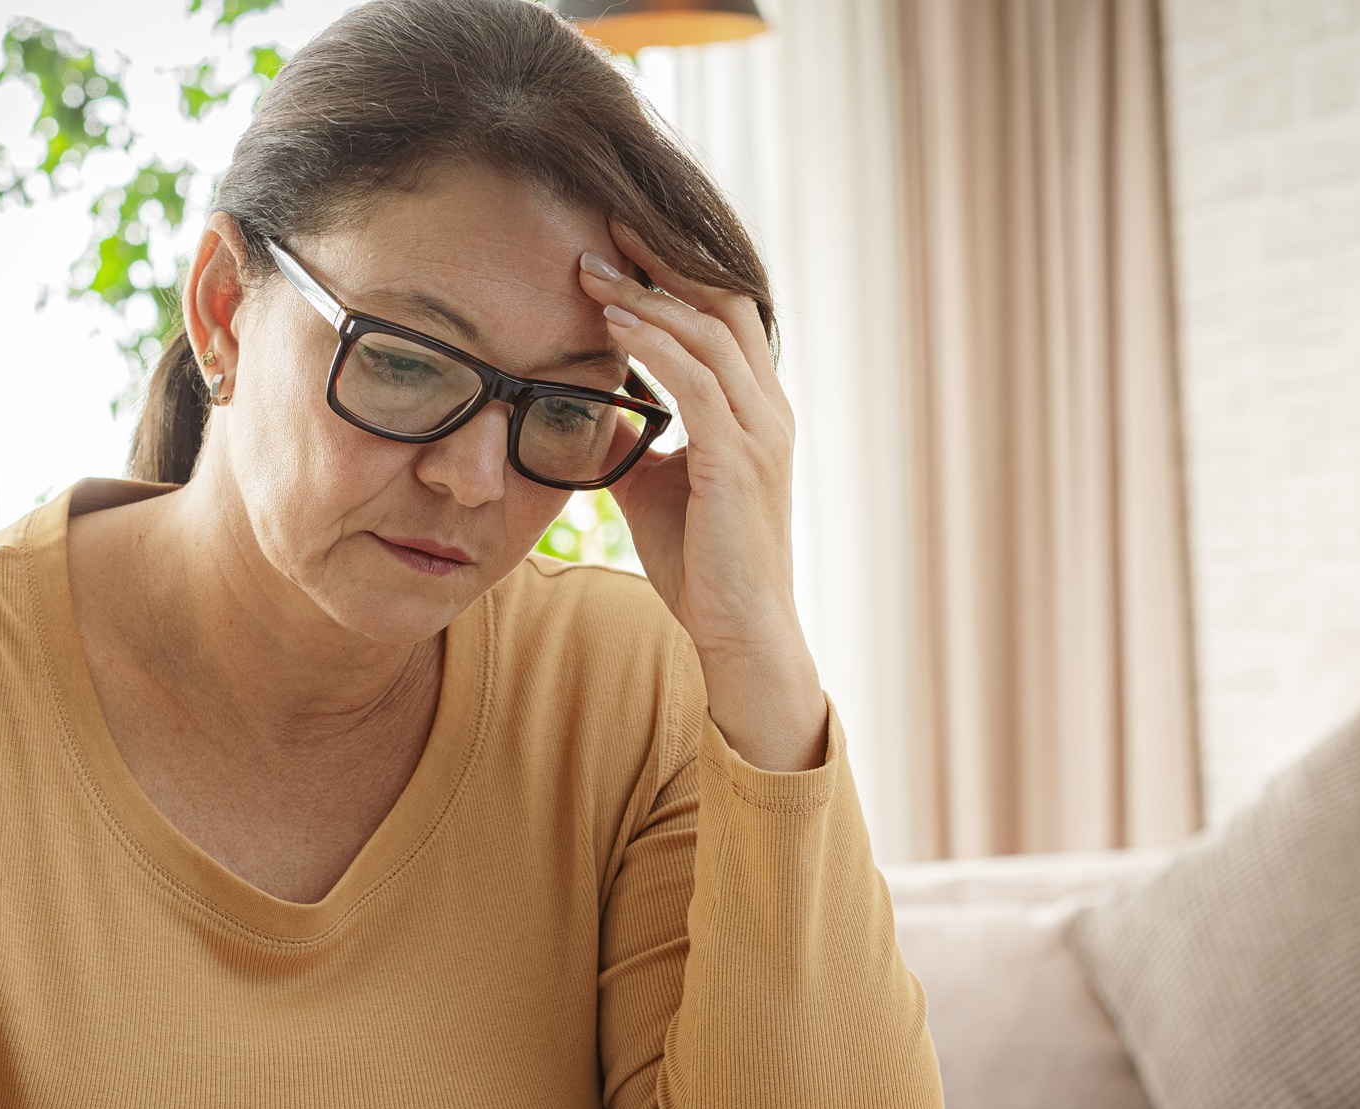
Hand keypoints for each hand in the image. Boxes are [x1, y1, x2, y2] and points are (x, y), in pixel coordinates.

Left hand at [579, 224, 828, 772]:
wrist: (741, 634)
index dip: (675, 270)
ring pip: (707, 333)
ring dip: (644, 296)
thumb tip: (589, 407)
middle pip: (721, 301)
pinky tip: (611, 324)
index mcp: (757, 409)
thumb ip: (636, 439)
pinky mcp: (739, 461)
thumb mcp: (658, 486)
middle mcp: (769, 408)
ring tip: (590, 269)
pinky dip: (653, 345)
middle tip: (603, 224)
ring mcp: (761, 432)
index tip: (617, 239)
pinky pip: (696, 382)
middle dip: (662, 259)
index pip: (722, 313)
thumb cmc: (703, 566)